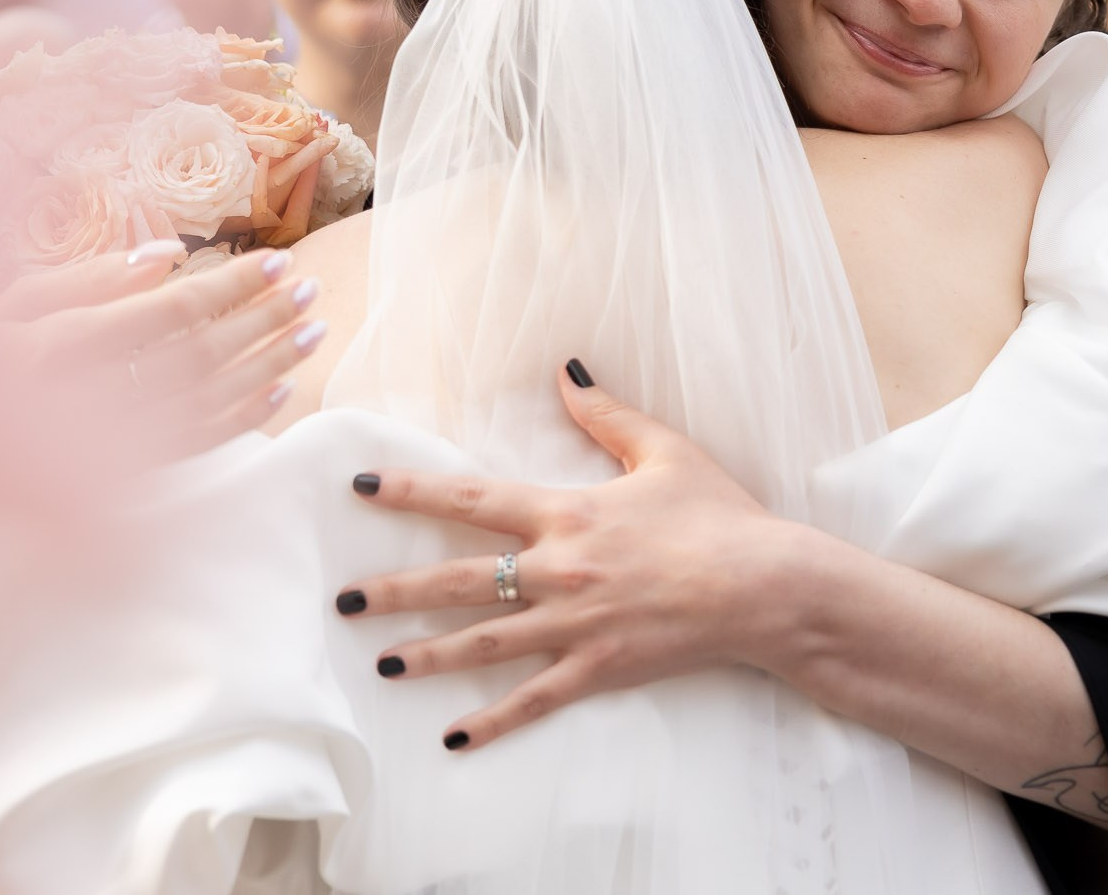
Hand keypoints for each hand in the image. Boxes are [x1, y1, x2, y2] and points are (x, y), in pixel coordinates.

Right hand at [0, 242, 326, 470]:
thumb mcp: (17, 305)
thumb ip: (90, 276)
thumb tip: (171, 254)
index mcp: (55, 347)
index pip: (169, 311)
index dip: (232, 286)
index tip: (280, 262)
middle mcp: (84, 400)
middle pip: (202, 356)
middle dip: (264, 320)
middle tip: (313, 290)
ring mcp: (107, 447)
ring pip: (211, 403)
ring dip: (271, 366)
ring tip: (314, 331)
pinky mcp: (123, 479)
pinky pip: (200, 448)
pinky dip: (247, 419)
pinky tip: (284, 390)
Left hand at [337, 361, 792, 751]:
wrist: (764, 584)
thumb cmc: (720, 516)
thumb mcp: (665, 452)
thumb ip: (608, 415)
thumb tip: (567, 370)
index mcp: (569, 513)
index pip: (473, 499)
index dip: (413, 491)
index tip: (362, 488)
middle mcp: (559, 569)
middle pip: (460, 580)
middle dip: (396, 589)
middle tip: (344, 601)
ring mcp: (576, 624)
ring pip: (484, 643)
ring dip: (428, 653)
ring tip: (381, 661)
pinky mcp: (599, 667)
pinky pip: (534, 698)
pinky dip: (491, 721)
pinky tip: (452, 736)